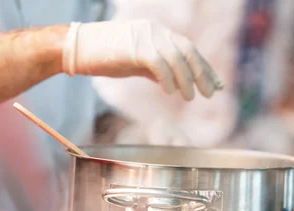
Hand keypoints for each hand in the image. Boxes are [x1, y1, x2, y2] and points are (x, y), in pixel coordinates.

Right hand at [62, 20, 222, 100]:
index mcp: (157, 32)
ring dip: (187, 80)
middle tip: (211, 93)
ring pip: (177, 58)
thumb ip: (157, 69)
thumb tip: (176, 83)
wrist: (76, 49)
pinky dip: (168, 79)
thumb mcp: (137, 63)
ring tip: (191, 98)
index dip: (205, 67)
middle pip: (188, 51)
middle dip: (202, 73)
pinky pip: (159, 64)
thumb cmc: (105, 57)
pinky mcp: (135, 47)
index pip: (189, 49)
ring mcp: (145, 37)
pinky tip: (170, 92)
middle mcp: (155, 31)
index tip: (217, 84)